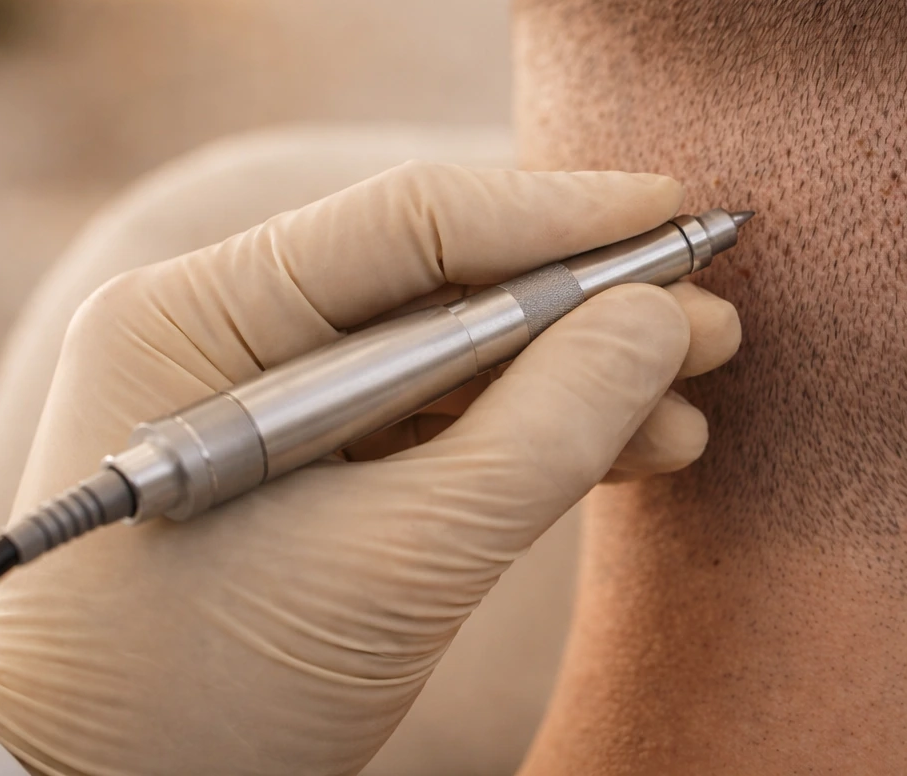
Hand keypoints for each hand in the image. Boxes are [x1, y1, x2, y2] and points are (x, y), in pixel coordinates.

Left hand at [0, 162, 739, 775]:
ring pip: (452, 354)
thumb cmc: (210, 698)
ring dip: (576, 375)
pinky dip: (530, 433)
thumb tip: (660, 320)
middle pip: (439, 283)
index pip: (405, 224)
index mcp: (195, 318)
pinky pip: (435, 420)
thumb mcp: (396, 564)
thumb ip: (541, 433)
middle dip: (585, 303)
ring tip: (694, 385)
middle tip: (711, 313)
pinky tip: (633, 439)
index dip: (556, 214)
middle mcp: (222, 332)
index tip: (672, 208)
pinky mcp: (306, 463)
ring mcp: (263, 398)